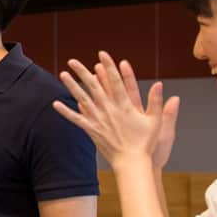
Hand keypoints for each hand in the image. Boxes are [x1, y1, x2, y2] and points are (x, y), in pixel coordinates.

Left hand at [52, 52, 179, 168]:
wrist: (132, 162)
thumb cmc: (146, 143)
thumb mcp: (156, 121)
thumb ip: (156, 101)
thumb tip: (160, 84)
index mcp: (125, 105)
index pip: (115, 80)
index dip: (108, 66)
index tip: (102, 54)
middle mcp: (109, 109)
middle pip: (94, 86)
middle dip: (82, 72)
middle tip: (73, 60)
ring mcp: (99, 119)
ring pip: (83, 98)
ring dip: (72, 86)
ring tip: (62, 74)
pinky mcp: (92, 130)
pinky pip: (76, 119)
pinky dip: (66, 111)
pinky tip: (55, 104)